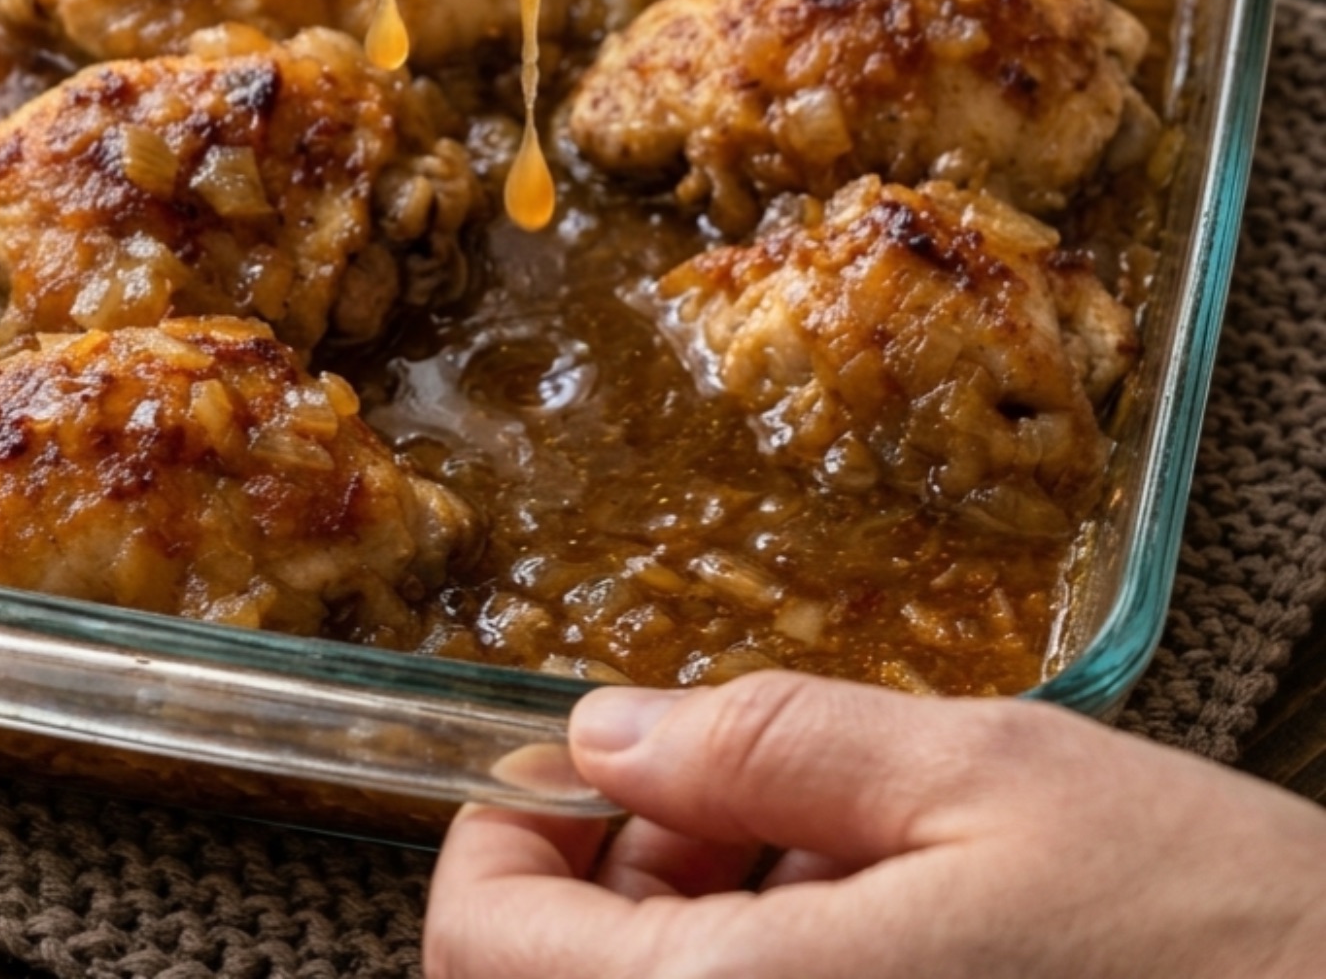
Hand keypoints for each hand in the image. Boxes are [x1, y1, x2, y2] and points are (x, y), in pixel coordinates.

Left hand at [425, 670, 1325, 978]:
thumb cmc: (1200, 935)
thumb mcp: (978, 778)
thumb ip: (767, 749)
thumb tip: (605, 730)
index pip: (483, 953)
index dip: (498, 833)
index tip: (570, 761)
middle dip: (614, 876)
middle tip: (735, 789)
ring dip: (693, 930)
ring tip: (835, 848)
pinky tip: (878, 925)